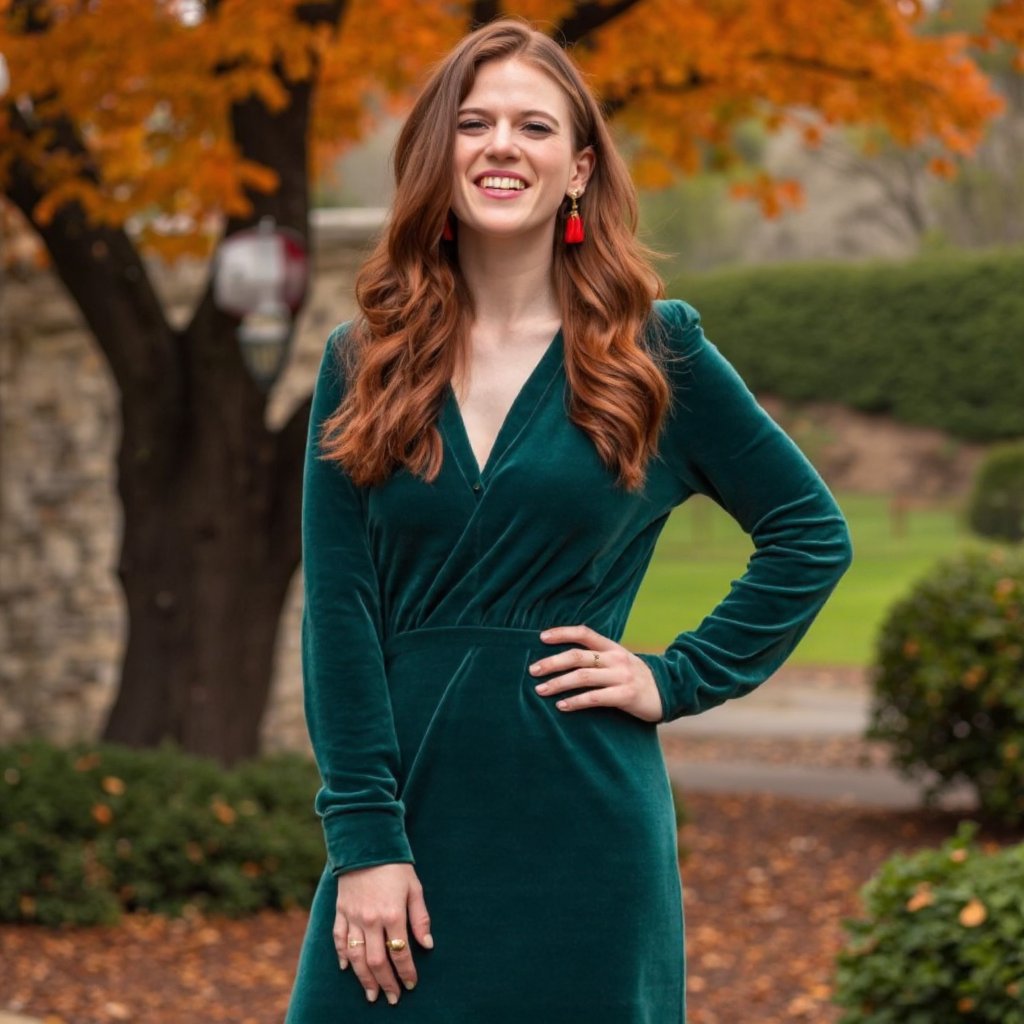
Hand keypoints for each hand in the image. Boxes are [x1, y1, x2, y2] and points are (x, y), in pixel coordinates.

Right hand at [333, 862, 432, 1005]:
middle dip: (386, 983)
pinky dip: (342, 956)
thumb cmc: (395, 865)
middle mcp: (371, 920)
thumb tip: (427, 945)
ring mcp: (353, 917)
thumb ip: (420, 918)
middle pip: (377, 961)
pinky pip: (338, 939)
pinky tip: (347, 969)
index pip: (401, 952)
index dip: (406, 972)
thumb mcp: (414, 887)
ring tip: (371, 994)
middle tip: (391, 998)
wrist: (365, 843)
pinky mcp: (340, 911)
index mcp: (392, 914)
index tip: (411, 985)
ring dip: (364, 978)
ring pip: (356, 956)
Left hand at [529, 624, 664, 722]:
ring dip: (559, 683)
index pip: (584, 633)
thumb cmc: (637, 678)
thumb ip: (598, 658)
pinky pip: (596, 698)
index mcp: (612, 647)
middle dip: (552, 662)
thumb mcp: (620, 661)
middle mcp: (616, 658)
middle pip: (578, 656)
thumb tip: (565, 660)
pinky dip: (576, 702)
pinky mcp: (626, 695)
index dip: (562, 633)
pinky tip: (562, 706)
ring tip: (540, 690)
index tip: (541, 637)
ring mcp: (622, 676)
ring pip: (583, 676)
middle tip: (533, 671)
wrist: (671, 692)